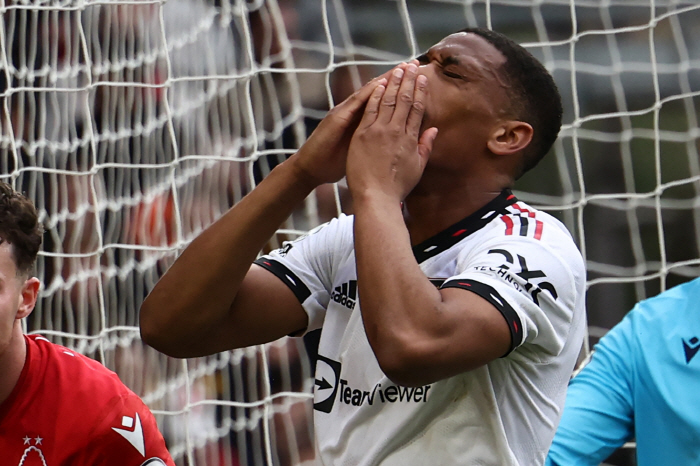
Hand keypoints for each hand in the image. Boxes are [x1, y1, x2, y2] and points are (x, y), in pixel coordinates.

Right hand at [291, 64, 412, 186]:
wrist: (311, 168)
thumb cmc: (335, 162)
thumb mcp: (360, 150)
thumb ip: (376, 140)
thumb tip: (394, 137)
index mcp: (364, 121)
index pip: (388, 102)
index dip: (404, 90)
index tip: (421, 79)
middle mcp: (355, 112)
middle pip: (381, 92)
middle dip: (399, 78)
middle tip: (415, 64)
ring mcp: (345, 112)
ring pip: (369, 92)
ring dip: (385, 79)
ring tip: (401, 68)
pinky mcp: (337, 119)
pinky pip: (354, 104)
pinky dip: (367, 94)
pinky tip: (379, 84)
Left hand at [346, 63, 437, 201]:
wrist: (376, 197)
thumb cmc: (397, 187)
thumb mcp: (417, 168)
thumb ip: (425, 146)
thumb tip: (433, 130)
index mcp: (410, 139)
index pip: (417, 108)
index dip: (420, 91)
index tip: (422, 77)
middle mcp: (396, 131)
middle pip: (404, 100)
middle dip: (408, 80)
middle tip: (411, 64)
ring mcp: (379, 131)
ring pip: (388, 100)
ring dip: (393, 83)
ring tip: (398, 69)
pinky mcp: (363, 134)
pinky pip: (370, 110)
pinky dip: (376, 96)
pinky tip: (379, 84)